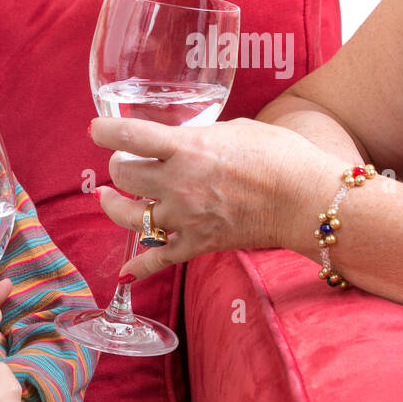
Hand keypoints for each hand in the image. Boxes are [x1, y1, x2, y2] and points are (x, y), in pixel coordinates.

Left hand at [89, 115, 345, 280]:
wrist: (306, 199)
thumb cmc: (280, 155)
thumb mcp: (236, 129)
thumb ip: (203, 137)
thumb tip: (188, 142)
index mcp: (187, 147)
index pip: (129, 136)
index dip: (103, 131)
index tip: (96, 129)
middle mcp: (178, 183)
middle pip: (124, 175)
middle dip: (118, 166)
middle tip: (122, 162)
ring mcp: (186, 217)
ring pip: (130, 217)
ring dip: (114, 206)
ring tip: (110, 199)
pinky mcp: (198, 244)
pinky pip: (159, 259)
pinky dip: (140, 268)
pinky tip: (125, 272)